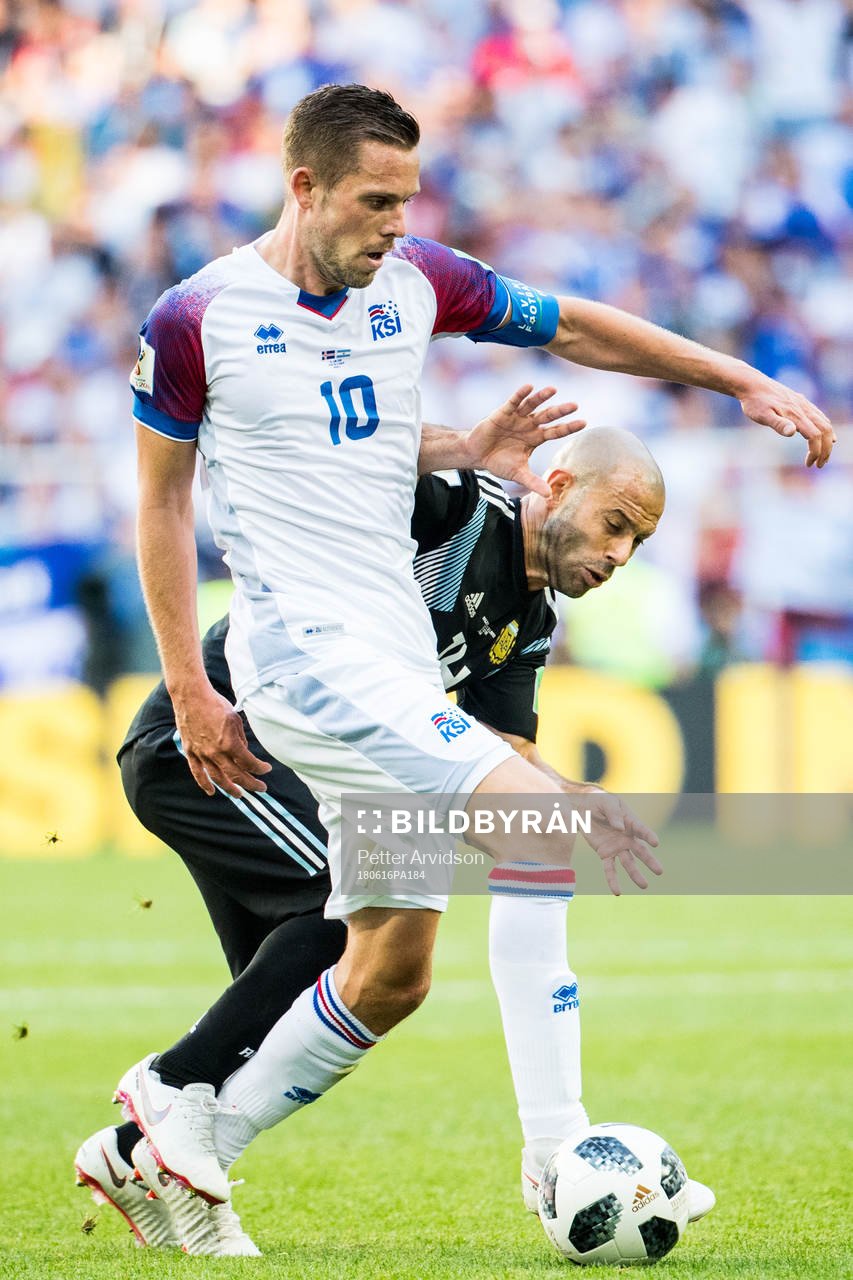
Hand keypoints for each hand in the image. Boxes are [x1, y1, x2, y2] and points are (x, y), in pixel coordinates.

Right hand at [173, 686, 272, 796]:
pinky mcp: (190, 752)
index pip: (249, 763)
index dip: (260, 768)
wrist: (191, 696)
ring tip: (239, 795)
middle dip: (251, 784)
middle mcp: (216, 753)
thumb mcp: (235, 719)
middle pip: (236, 775)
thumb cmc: (215, 704)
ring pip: (218, 778)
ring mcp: (202, 754)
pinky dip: (204, 784)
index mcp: (230, 743)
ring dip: (230, 789)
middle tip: (261, 788)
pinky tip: (212, 792)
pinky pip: (198, 772)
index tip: (266, 768)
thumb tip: (244, 752)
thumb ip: (240, 739)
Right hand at [463, 384, 584, 496]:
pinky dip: (520, 394)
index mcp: (535, 438)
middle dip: (560, 411)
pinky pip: (513, 402)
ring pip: (532, 405)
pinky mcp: (502, 413)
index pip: (556, 431)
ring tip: (553, 389)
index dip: (569, 427)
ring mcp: (517, 418)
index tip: (584, 422)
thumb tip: (549, 496)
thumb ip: (533, 482)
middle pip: (548, 416)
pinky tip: (529, 387)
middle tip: (574, 405)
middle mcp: (529, 425)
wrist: (478, 455)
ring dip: (542, 397)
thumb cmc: (500, 462)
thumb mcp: (518, 474)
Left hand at [569, 783, 662, 895]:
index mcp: (631, 822)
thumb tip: (620, 828)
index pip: (642, 830)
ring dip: (636, 874)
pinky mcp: (605, 853)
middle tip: (659, 871)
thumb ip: (614, 814)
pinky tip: (617, 892)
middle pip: (641, 851)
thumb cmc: (599, 801)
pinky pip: (610, 869)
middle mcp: (627, 837)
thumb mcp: (606, 802)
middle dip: (650, 861)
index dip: (648, 835)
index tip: (655, 842)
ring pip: (628, 863)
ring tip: (644, 885)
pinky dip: (613, 880)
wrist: (583, 807)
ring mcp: (617, 847)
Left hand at [738, 374, 835, 467]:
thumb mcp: (762, 416)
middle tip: (820, 465)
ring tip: (823, 454)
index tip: (809, 464)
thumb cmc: (754, 403)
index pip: (815, 436)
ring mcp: (803, 404)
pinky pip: (819, 415)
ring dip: (827, 440)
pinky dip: (825, 427)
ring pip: (824, 422)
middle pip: (825, 430)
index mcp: (796, 415)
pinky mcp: (800, 401)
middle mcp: (803, 409)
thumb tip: (793, 432)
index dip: (815, 452)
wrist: (751, 384)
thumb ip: (778, 424)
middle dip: (826, 450)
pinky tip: (823, 434)